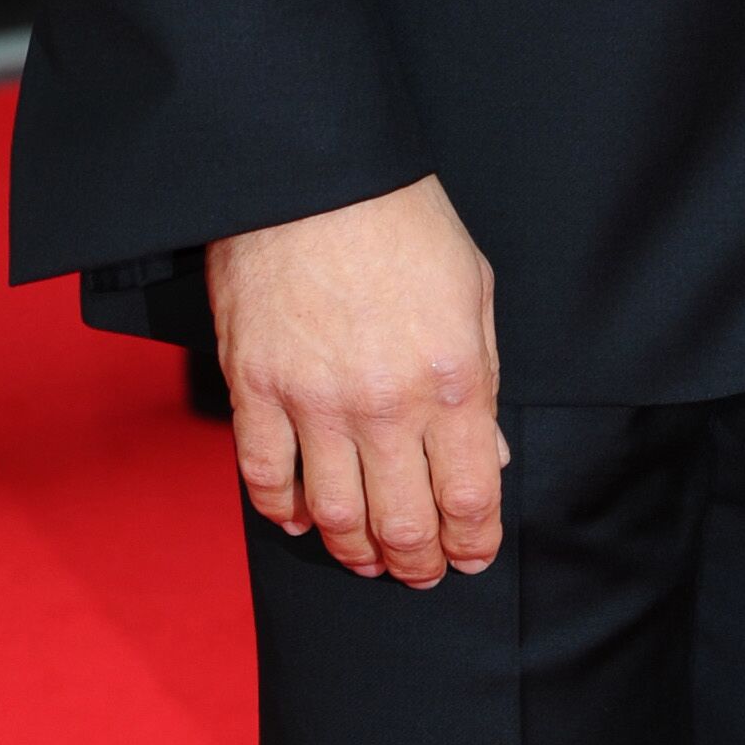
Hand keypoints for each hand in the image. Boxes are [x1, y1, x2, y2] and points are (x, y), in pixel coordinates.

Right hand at [208, 175, 506, 585]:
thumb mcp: (473, 290)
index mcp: (452, 377)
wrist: (317, 171)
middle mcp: (385, 404)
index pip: (469, 495)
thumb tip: (487, 454)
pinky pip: (266, 479)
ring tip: (369, 560)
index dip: (472, 541)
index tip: (472, 556)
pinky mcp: (256, 388)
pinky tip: (304, 521)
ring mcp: (315, 401)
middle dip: (418, 562)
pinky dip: (285, 514)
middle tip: (422, 573)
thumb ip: (484, 379)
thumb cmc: (403, 221)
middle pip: (403, 522)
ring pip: (336, 516)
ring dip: (357, 551)